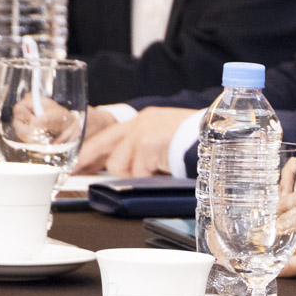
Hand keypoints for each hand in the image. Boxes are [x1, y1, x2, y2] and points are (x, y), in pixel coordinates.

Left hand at [75, 106, 195, 176]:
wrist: (220, 135)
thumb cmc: (200, 141)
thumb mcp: (167, 141)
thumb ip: (146, 150)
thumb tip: (125, 169)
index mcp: (144, 120)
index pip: (107, 135)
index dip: (89, 151)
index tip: (76, 164)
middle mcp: (139, 122)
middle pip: (101, 145)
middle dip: (87, 160)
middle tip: (74, 173)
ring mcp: (142, 132)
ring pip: (118, 163)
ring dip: (134, 173)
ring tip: (157, 169)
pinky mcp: (147, 144)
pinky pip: (138, 171)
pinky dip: (149, 175)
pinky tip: (164, 170)